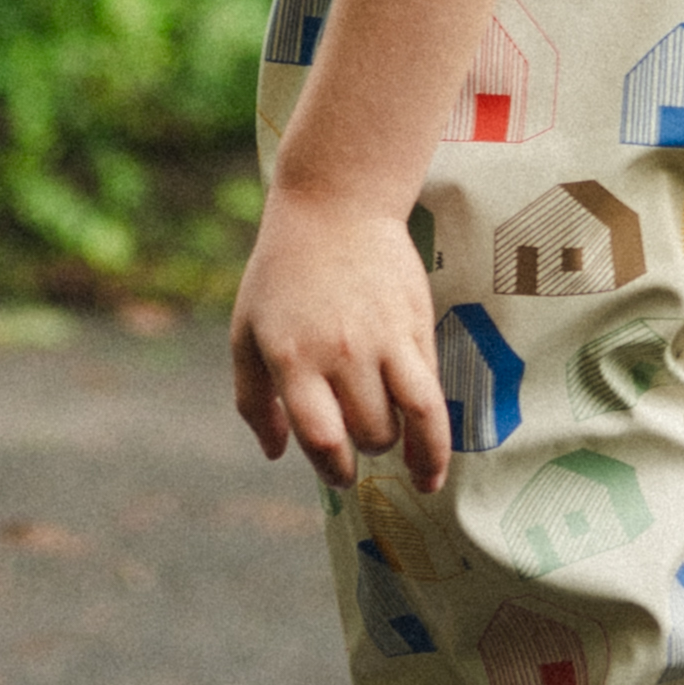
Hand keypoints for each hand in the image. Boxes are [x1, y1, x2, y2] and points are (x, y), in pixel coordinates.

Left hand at [229, 179, 453, 495]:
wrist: (335, 207)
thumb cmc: (282, 276)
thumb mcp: (246, 334)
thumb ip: (254, 400)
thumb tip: (276, 454)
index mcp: (293, 358)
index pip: (321, 437)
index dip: (332, 470)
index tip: (339, 478)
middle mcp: (341, 352)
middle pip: (368, 432)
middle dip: (365, 452)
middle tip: (361, 449)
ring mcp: (384, 338)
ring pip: (410, 419)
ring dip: (410, 451)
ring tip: (414, 469)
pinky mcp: (415, 326)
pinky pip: (431, 391)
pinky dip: (437, 435)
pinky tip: (433, 458)